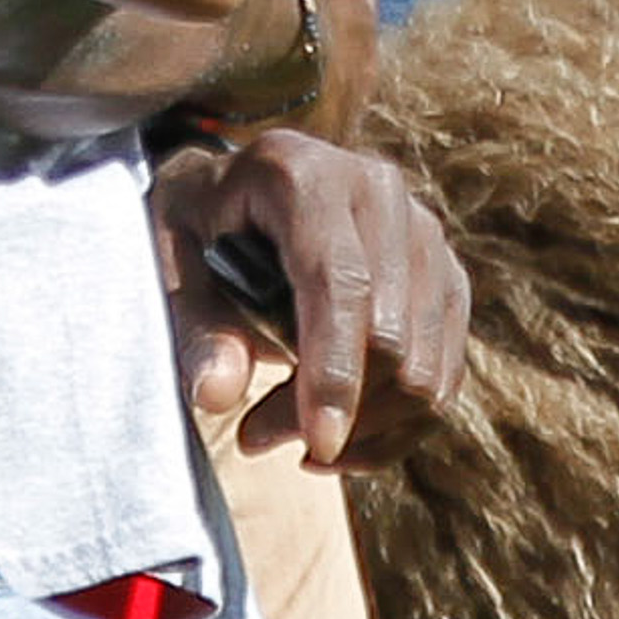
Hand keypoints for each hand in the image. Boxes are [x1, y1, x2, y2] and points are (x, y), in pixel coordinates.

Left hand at [153, 129, 466, 469]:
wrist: (243, 191)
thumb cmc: (200, 227)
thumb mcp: (172, 263)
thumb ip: (195, 326)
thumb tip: (218, 394)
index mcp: (304, 174)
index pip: (340, 284)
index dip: (335, 372)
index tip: (317, 444)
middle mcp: (378, 190)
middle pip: (391, 336)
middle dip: (334, 412)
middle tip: (255, 436)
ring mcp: (423, 231)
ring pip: (425, 367)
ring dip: (366, 430)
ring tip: (293, 440)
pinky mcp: (446, 275)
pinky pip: (444, 376)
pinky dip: (397, 428)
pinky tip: (342, 440)